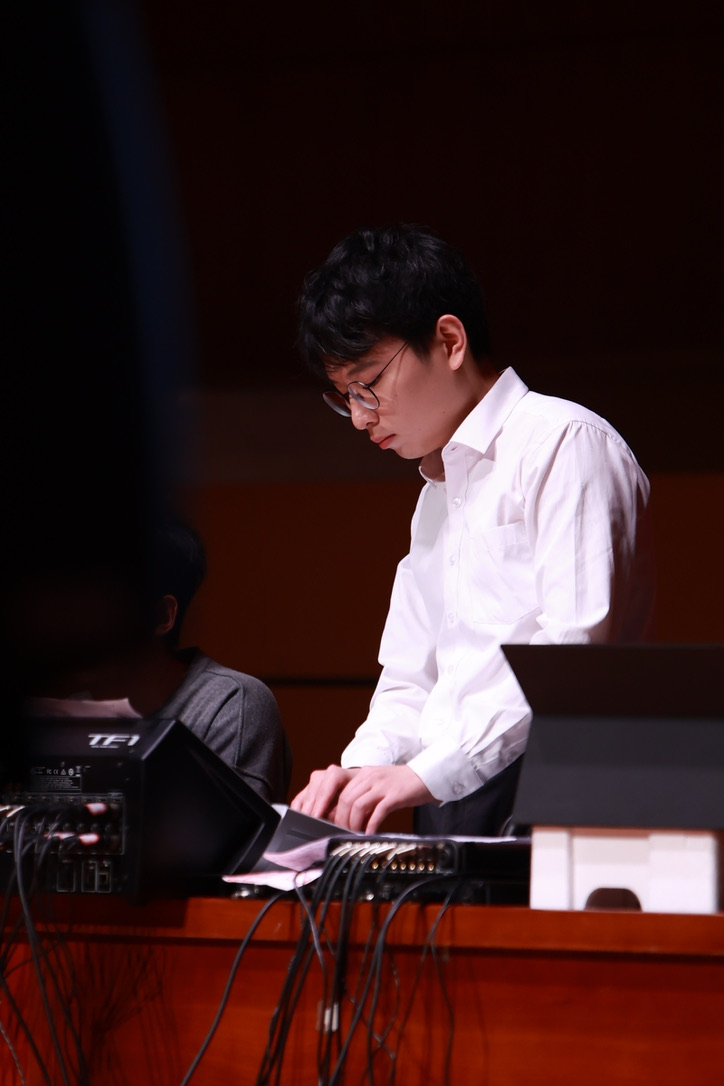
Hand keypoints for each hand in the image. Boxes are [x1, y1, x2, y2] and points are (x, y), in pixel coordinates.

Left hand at [291, 764, 434, 833]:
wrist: (427, 775)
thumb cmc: (401, 785)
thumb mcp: (377, 786)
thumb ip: (361, 797)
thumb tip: (343, 817)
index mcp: (362, 774)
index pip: (337, 790)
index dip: (327, 807)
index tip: (321, 822)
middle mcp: (369, 777)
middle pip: (344, 799)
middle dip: (338, 819)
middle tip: (339, 832)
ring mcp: (382, 785)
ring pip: (357, 805)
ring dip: (353, 824)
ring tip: (354, 834)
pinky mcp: (395, 794)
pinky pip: (377, 811)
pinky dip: (370, 825)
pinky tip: (370, 833)